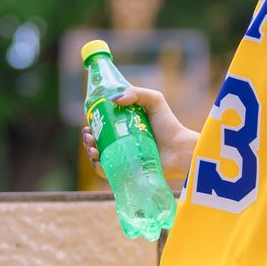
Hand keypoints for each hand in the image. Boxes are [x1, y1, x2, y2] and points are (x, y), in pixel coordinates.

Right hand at [82, 86, 197, 180]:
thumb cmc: (169, 125)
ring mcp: (123, 158)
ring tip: (92, 147)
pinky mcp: (126, 172)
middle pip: (97, 141)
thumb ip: (136, 93)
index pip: (102, 125)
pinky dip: (98, 168)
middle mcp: (121, 142)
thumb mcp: (154, 100)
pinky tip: (97, 160)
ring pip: (99, 156)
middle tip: (88, 135)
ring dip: (90, 152)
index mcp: (124, 126)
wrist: (179, 150)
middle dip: (88, 138)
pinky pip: (107, 172)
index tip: (88, 122)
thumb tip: (113, 100)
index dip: (92, 124)